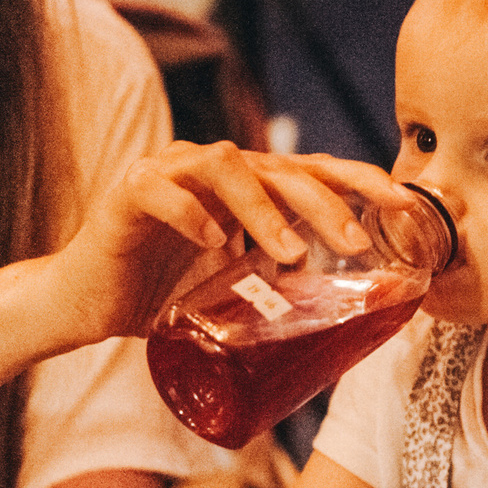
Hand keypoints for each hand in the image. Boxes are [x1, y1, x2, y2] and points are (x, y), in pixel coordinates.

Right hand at [50, 143, 414, 343]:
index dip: (360, 180)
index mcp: (243, 188)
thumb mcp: (234, 291)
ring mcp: (168, 174)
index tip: (406, 204)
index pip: (311, 171)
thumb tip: (354, 321)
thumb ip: (281, 288)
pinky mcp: (127, 194)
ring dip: (264, 209)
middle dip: (325, 201)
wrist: (82, 304)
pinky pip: (163, 191)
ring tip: (291, 254)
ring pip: (226, 166)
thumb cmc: (161, 296)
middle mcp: (210, 170)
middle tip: (357, 241)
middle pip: (280, 167)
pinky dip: (192, 213)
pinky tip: (215, 242)